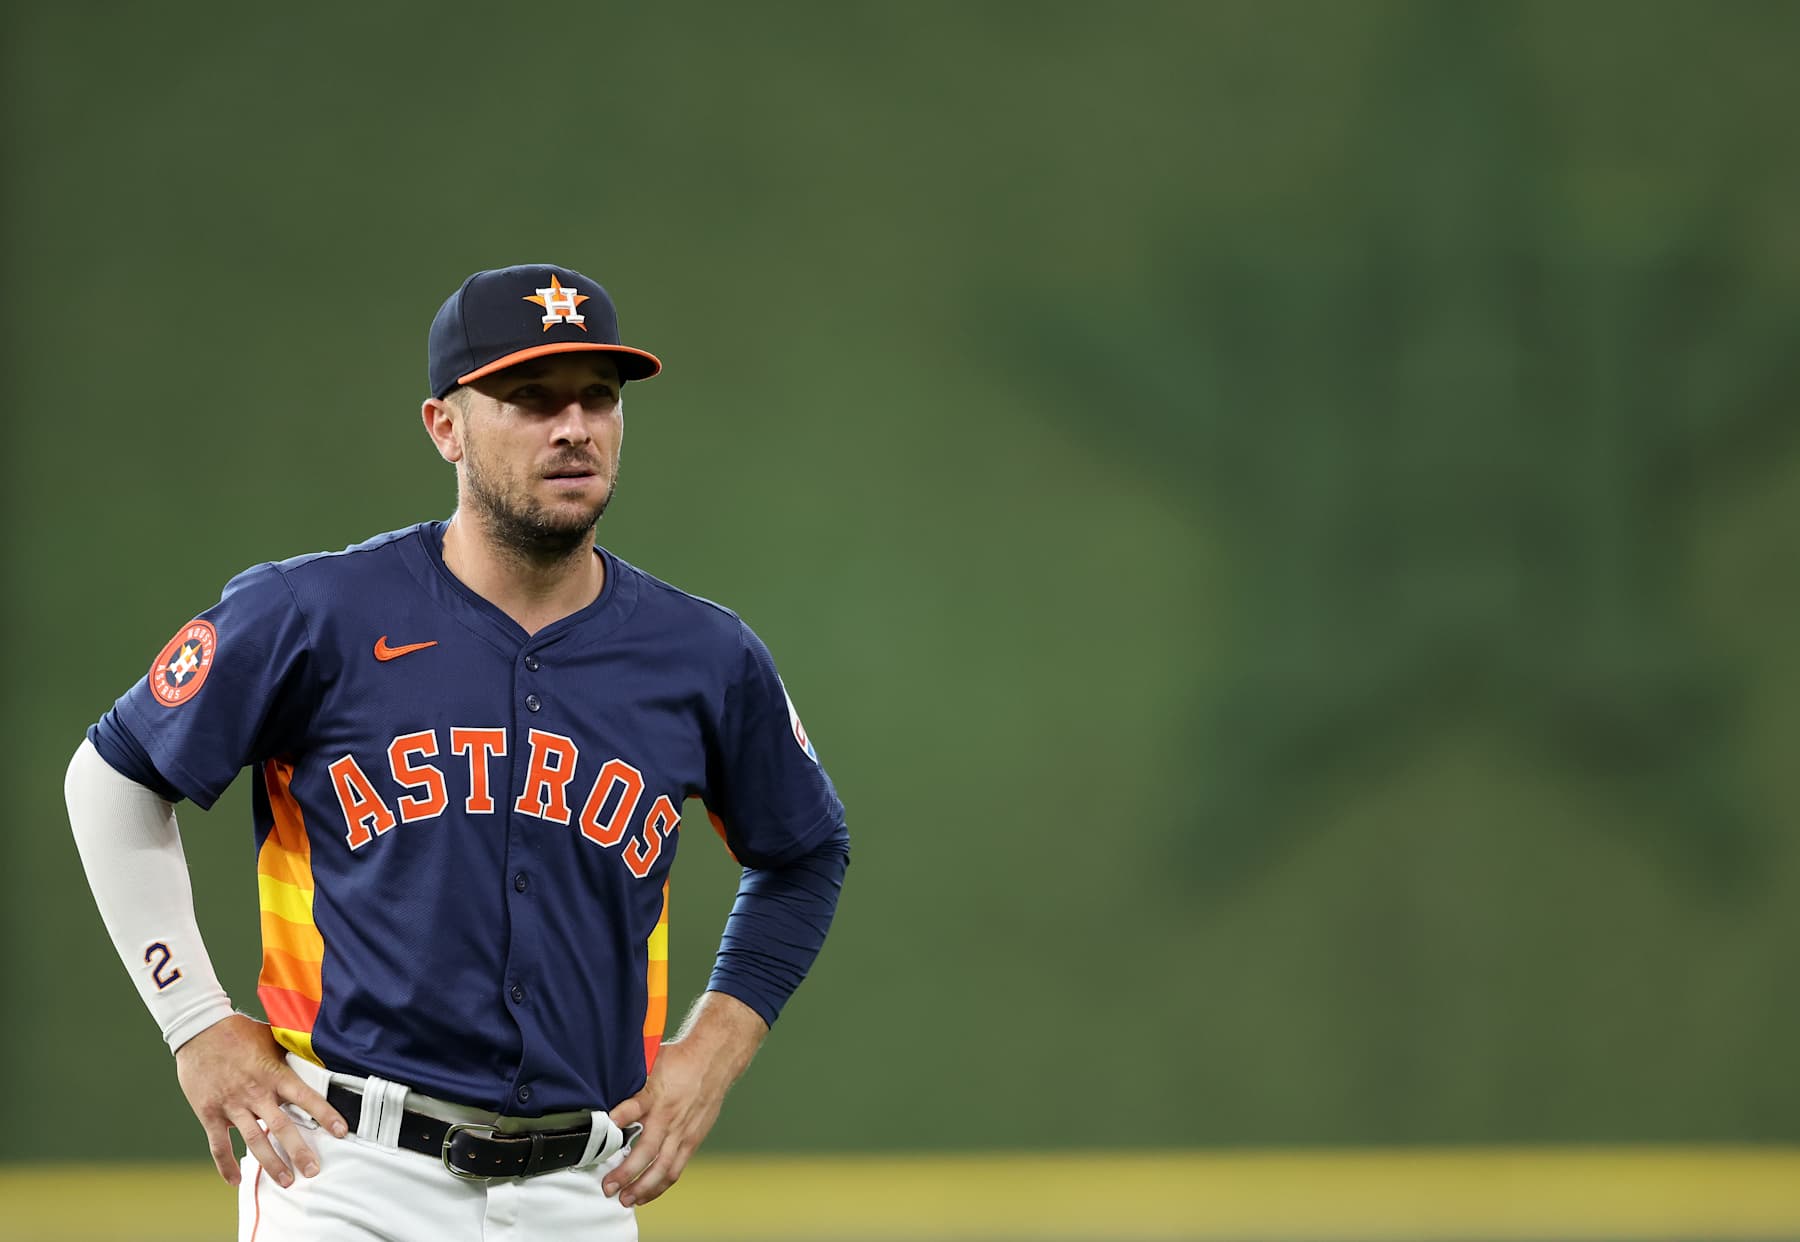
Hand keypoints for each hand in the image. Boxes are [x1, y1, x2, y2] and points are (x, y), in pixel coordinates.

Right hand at [174, 1013, 348, 1187]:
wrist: (199, 1029)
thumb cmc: (239, 1032)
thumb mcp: (271, 1038)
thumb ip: (290, 1054)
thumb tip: (318, 1057)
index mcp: (274, 1074)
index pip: (306, 1097)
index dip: (325, 1114)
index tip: (341, 1131)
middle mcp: (255, 1092)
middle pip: (281, 1126)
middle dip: (298, 1151)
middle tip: (313, 1170)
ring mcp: (231, 1105)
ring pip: (254, 1141)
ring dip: (271, 1163)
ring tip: (286, 1182)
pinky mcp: (209, 1113)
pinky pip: (218, 1145)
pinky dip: (225, 1165)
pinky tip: (235, 1180)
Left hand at [604, 991, 766, 1206]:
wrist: (714, 1059)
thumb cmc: (680, 1060)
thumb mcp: (652, 1060)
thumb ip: (631, 1082)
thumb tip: (605, 1090)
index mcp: (657, 1094)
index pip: (634, 1108)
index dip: (619, 1119)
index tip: (604, 1129)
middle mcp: (670, 1116)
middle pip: (647, 1151)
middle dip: (626, 1172)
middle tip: (608, 1187)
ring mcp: (683, 1131)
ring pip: (663, 1168)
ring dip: (643, 1187)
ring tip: (626, 1200)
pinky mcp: (693, 1140)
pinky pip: (676, 1168)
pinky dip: (660, 1185)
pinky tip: (646, 1195)